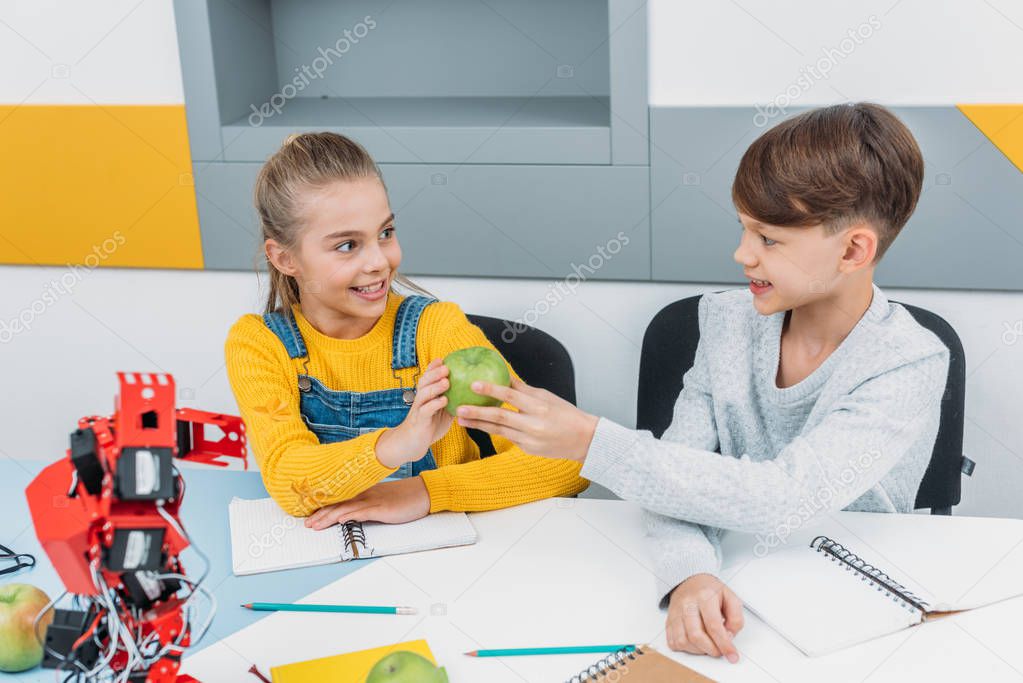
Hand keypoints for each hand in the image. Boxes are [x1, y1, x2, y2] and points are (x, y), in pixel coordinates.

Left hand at [304, 476, 430, 529]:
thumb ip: (368, 506)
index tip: (311, 515)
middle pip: (338, 503)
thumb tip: (353, 514)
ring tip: (315, 525)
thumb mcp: (383, 501)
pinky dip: (349, 515)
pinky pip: (363, 512)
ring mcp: (374, 500)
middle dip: (321, 514)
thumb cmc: (405, 499)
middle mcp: (366, 495)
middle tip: (307, 524)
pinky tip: (339, 519)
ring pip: (346, 508)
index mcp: (365, 492)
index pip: (340, 499)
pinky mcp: (382, 508)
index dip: (324, 507)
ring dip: (329, 517)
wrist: (424, 493)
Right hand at [376, 359, 452, 468]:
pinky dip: (434, 405)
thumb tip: (469, 393)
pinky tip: (444, 401)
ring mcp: (418, 409)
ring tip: (446, 381)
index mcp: (425, 395)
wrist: (412, 444)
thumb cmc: (429, 426)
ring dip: (435, 387)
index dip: (433, 368)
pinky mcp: (419, 421)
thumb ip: (452, 402)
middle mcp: (420, 399)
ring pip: (424, 394)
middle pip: (424, 382)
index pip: (428, 377)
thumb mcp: (443, 412)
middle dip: (434, 373)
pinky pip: (425, 410)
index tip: (443, 359)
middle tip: (446, 367)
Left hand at [453, 377, 597, 461]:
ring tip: (461, 420)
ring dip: (478, 425)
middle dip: (477, 413)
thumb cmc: (566, 414)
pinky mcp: (527, 449)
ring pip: (498, 431)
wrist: (583, 439)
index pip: (511, 395)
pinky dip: (494, 431)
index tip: (474, 385)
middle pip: (500, 417)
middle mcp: (533, 424)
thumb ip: (523, 389)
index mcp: (539, 406)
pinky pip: (508, 437)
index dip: (491, 390)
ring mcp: (529, 439)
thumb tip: (504, 375)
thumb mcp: (546, 396)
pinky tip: (479, 426)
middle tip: (459, 408)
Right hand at [665, 574, 743, 661]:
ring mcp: (675, 612)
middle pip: (696, 636)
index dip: (724, 644)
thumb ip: (736, 618)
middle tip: (720, 650)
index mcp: (705, 596)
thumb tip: (730, 636)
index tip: (731, 654)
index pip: (713, 626)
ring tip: (707, 644)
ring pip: (683, 641)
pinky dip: (685, 648)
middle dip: (711, 649)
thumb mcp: (731, 597)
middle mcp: (687, 604)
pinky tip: (694, 642)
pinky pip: (673, 642)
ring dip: (698, 650)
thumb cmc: (710, 590)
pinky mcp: (668, 620)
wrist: (690, 581)